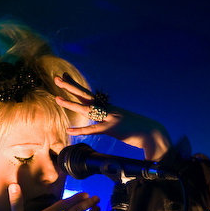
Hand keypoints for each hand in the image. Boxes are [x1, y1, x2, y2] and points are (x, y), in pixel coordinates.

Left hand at [55, 75, 171, 160]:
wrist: (153, 133)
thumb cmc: (138, 130)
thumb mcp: (121, 123)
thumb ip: (110, 121)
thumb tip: (103, 122)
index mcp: (109, 107)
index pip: (89, 95)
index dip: (76, 85)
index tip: (64, 77)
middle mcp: (108, 109)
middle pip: (86, 96)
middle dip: (71, 87)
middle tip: (57, 78)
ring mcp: (111, 118)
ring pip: (87, 109)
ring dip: (72, 104)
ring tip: (57, 98)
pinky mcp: (113, 129)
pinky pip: (94, 129)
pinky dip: (81, 130)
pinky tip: (69, 130)